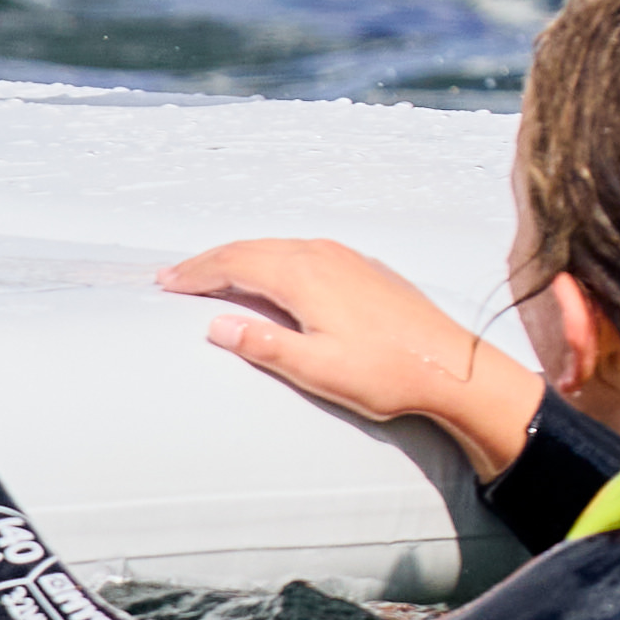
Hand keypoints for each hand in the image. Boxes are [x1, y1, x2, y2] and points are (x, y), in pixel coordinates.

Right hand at [160, 233, 537, 466]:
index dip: (196, 272)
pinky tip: (271, 274)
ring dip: (240, 257)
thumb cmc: (385, 373)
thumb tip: (216, 324)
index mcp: (303, 274)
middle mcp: (320, 254)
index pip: (234, 263)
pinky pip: (302, 251)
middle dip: (210, 261)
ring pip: (277, 246)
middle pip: (251, 248)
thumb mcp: (318, 369)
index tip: (166, 282)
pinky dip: (272, 258)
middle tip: (176, 275)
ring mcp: (344, 256)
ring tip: (214, 274)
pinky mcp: (362, 267)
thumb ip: (264, 344)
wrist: (453, 367)